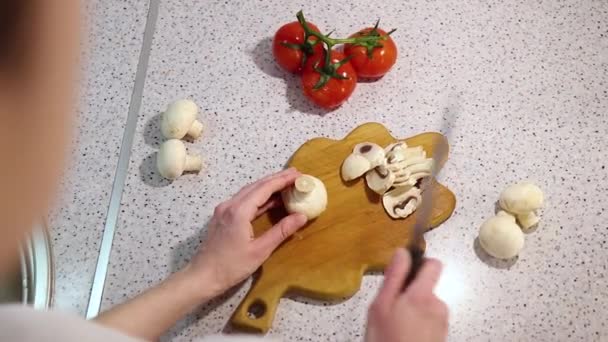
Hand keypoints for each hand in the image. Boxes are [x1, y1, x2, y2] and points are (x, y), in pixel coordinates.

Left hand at [185, 168, 307, 296]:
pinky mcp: (223, 216)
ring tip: (286, 183)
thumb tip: (301, 216)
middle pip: (256, 185)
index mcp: (239, 211)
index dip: (282, 180)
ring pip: (249, 191)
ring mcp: (224, 209)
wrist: (203, 276)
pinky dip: (258, 196)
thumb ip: (281, 231)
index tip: (298, 175)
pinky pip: (243, 199)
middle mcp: (230, 205)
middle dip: (276, 179)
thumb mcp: (260, 250)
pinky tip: (270, 199)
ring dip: (267, 186)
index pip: (264, 188)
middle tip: (296, 175)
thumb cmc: (231, 267)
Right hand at [365, 249, 448, 341]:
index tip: (404, 273)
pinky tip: (405, 336)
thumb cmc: (386, 340)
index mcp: (422, 295)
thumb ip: (394, 277)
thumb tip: (402, 252)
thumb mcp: (380, 307)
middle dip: (411, 293)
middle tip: (391, 309)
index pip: (433, 265)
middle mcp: (438, 305)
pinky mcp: (442, 336)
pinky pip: (430, 321)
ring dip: (414, 311)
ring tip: (397, 326)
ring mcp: (442, 323)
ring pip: (428, 305)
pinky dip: (419, 324)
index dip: (419, 264)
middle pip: (427, 287)